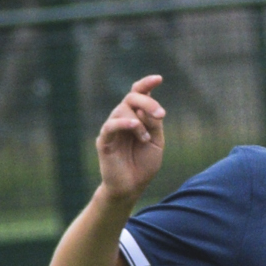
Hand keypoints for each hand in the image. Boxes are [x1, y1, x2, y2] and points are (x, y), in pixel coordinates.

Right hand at [95, 75, 164, 201]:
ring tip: (145, 139)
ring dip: (139, 122)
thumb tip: (149, 109)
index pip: (138, 94)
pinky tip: (135, 127)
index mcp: (136, 117)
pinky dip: (124, 123)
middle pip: (131, 98)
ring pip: (122, 110)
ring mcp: (112, 129)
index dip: (146, 84)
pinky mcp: (104, 141)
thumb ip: (153, 124)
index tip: (158, 78)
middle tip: (161, 115)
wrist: (131, 187)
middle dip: (148, 103)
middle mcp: (122, 119)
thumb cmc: (143, 163)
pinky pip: (111, 125)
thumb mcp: (156, 141)